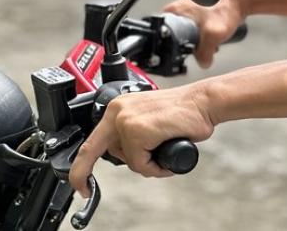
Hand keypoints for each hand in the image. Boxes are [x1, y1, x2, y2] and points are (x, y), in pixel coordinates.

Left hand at [68, 84, 215, 197]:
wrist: (205, 102)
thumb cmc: (186, 112)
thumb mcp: (149, 119)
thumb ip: (132, 133)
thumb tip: (126, 153)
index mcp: (119, 107)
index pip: (90, 143)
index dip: (81, 169)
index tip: (80, 185)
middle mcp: (118, 111)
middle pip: (110, 154)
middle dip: (134, 160)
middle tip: (156, 154)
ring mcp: (126, 120)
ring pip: (128, 160)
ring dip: (148, 162)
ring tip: (166, 146)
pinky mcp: (138, 130)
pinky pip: (141, 164)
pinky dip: (156, 166)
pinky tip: (169, 149)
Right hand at [163, 0, 246, 67]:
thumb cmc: (226, 7)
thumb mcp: (212, 35)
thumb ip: (204, 53)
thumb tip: (202, 63)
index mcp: (173, 11)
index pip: (162, 34)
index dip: (174, 48)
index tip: (187, 50)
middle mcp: (179, 10)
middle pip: (178, 38)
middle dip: (192, 45)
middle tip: (204, 43)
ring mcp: (189, 11)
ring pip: (190, 34)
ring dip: (201, 41)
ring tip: (213, 37)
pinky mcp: (199, 14)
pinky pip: (198, 30)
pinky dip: (206, 36)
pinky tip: (215, 35)